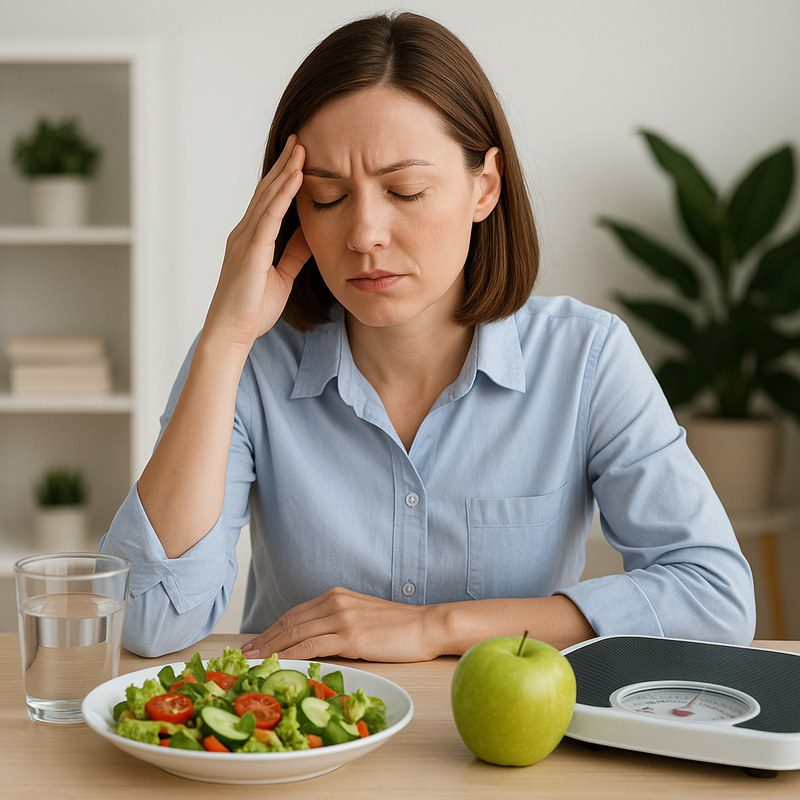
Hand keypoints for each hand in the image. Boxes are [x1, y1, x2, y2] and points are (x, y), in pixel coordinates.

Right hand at [203, 132, 311, 351]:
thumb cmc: (253, 309)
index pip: (268, 201)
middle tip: (300, 139)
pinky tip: (297, 177)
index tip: (299, 157)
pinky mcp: (250, 251)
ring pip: (267, 197)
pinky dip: (284, 195)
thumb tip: (309, 234)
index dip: (283, 178)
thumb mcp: (281, 276)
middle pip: (266, 191)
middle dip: (284, 164)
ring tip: (301, 148)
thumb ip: (293, 254)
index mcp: (251, 239)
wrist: (232, 332)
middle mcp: (244, 233)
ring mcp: (244, 240)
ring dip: (285, 171)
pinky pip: (269, 216)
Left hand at [239, 586, 444, 662]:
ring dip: (271, 649)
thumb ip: (338, 623)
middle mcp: (335, 602)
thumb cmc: (398, 627)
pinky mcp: (350, 636)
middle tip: (244, 655)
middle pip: (289, 622)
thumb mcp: (362, 617)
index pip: (295, 613)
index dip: (272, 629)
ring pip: (295, 634)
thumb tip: (315, 642)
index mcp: (336, 595)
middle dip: (264, 639)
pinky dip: (290, 655)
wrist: (426, 626)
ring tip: (253, 663)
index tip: (256, 644)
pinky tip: (278, 666)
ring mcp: (342, 617)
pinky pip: (312, 646)